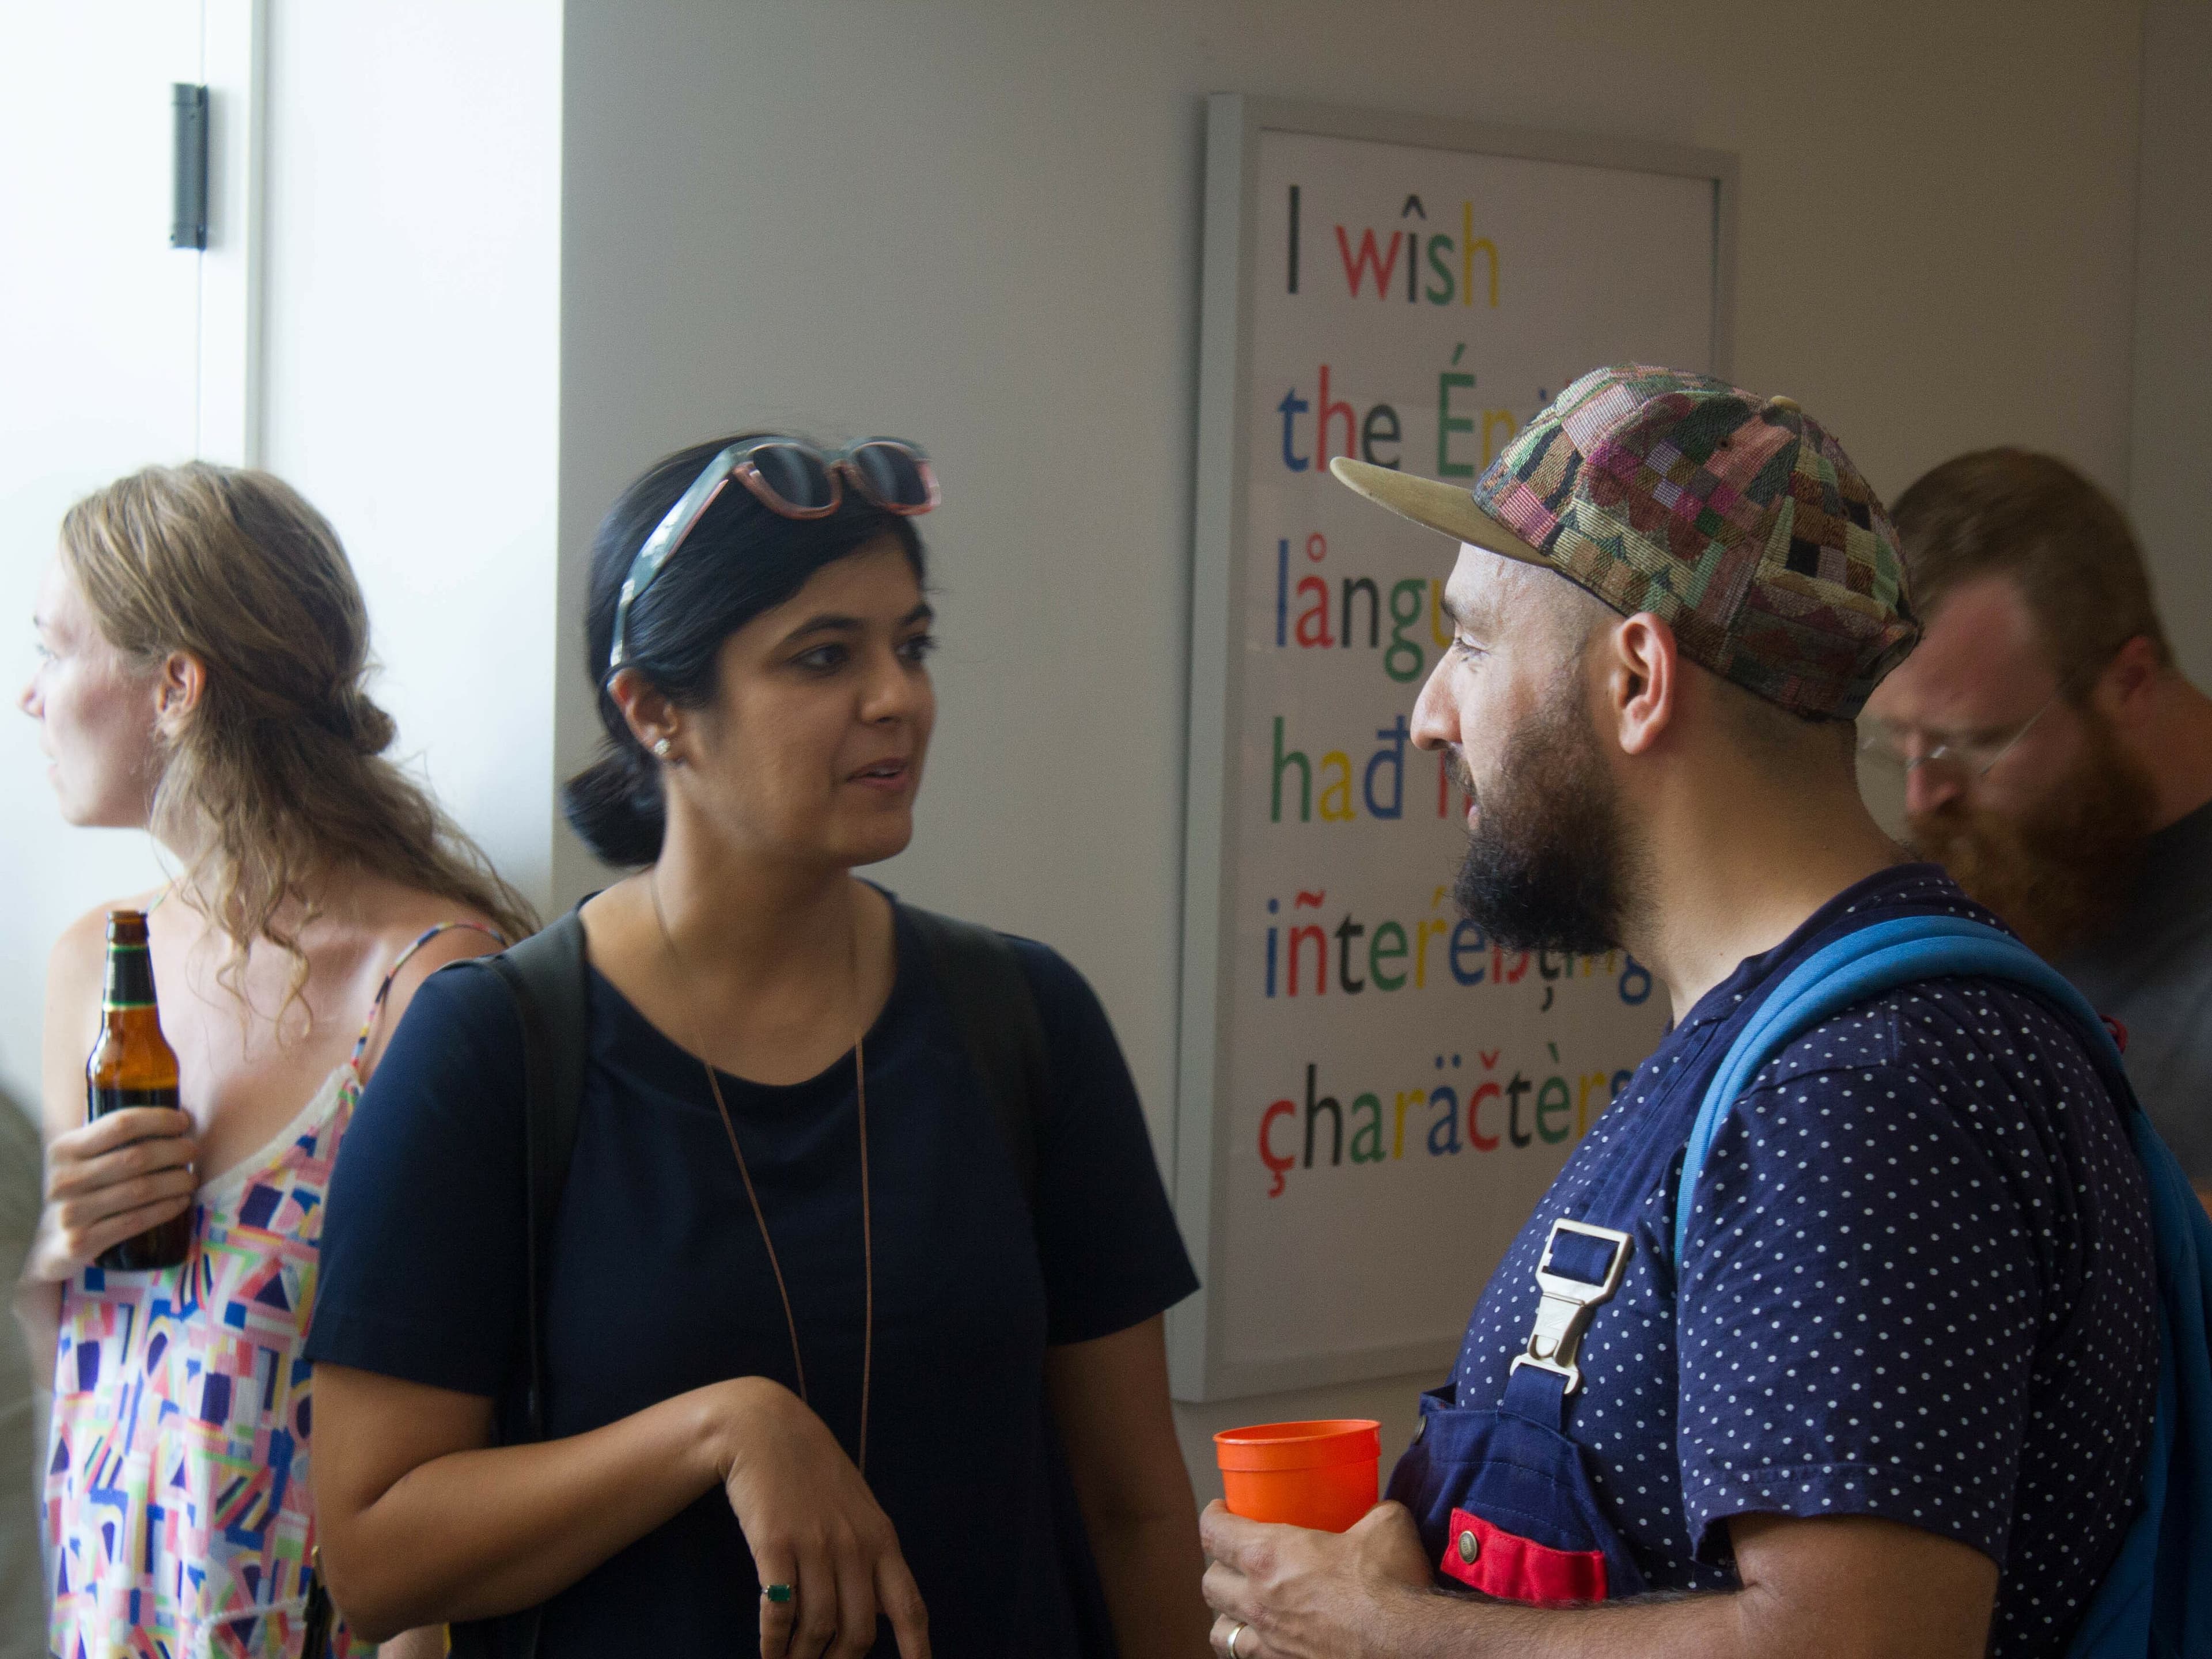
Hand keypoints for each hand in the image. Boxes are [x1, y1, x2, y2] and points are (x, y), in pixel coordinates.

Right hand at [26, 1108, 196, 1282]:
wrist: (52, 1243)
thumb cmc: (81, 1190)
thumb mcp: (82, 1159)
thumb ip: (111, 1138)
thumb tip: (173, 1116)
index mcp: (64, 1149)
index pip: (121, 1125)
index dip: (159, 1119)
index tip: (183, 1121)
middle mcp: (64, 1180)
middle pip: (137, 1157)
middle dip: (175, 1151)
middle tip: (192, 1151)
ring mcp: (71, 1213)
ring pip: (141, 1190)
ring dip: (176, 1181)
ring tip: (191, 1178)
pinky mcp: (80, 1242)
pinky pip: (135, 1221)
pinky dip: (165, 1208)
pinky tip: (181, 1201)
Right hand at [713, 1377, 929, 1658]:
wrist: (766, 1430)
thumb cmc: (814, 1474)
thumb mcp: (858, 1510)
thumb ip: (873, 1558)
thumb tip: (886, 1612)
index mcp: (882, 1540)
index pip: (909, 1607)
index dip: (916, 1650)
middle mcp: (854, 1546)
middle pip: (859, 1633)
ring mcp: (815, 1545)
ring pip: (818, 1629)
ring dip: (802, 1658)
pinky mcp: (775, 1545)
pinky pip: (779, 1612)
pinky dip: (773, 1642)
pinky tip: (769, 1650)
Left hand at [1201, 1500, 1432, 1658]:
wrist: (1407, 1645)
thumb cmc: (1390, 1585)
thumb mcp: (1385, 1524)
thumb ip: (1371, 1512)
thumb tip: (1375, 1511)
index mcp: (1270, 1556)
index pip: (1214, 1532)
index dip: (1212, 1516)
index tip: (1220, 1510)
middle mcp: (1259, 1600)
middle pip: (1210, 1583)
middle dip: (1217, 1567)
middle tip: (1234, 1558)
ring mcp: (1269, 1642)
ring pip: (1220, 1632)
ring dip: (1227, 1616)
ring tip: (1241, 1608)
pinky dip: (1251, 1650)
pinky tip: (1267, 1642)